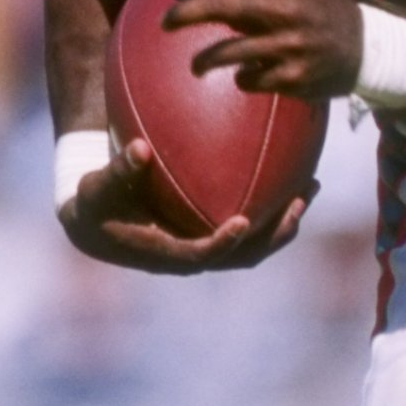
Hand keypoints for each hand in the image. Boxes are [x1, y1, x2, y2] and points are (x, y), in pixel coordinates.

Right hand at [59, 133, 311, 274]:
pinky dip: (272, 207)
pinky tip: (289, 176)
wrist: (96, 223)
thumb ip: (120, 170)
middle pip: (245, 255)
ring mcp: (206, 248)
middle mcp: (193, 257)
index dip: (225, 242)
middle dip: (276, 232)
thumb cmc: (97, 202)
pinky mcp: (212, 236)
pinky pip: (252, 228)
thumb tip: (139, 148)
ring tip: (309, 187)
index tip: (245, 222)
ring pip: (256, 245)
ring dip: (284, 220)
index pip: (202, 254)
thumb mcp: (98, 187)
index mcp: (166, 253)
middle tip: (299, 200)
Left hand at [157, 0, 364, 96]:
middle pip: (222, 7)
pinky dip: (241, 78)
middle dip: (185, 14)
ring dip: (204, 60)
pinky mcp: (294, 76)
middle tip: (164, 23)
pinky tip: (245, 75)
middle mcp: (285, 8)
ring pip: (229, 51)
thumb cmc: (322, 4)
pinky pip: (250, 79)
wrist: (366, 47)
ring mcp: (290, 44)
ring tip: (197, 66)